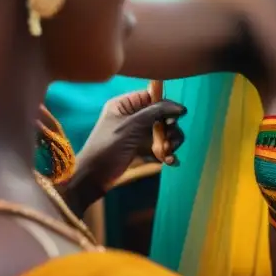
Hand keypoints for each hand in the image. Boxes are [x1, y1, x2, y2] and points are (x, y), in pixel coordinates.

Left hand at [67, 89, 185, 209]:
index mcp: (125, 105)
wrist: (93, 178)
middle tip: (169, 139)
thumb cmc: (108, 146)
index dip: (166, 105)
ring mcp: (138, 133)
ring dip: (171, 142)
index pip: (152, 97)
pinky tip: (169, 161)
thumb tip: (182, 108)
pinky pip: (161, 146)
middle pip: (162, 115)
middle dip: (169, 128)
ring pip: (164, 132)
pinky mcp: (142, 149)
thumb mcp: (132, 125)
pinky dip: (167, 153)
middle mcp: (133, 116)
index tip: (174, 118)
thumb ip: (156, 112)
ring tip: (168, 152)